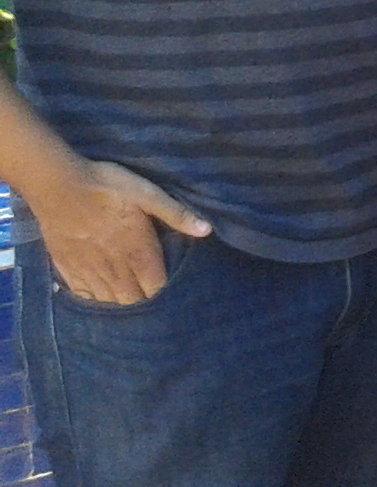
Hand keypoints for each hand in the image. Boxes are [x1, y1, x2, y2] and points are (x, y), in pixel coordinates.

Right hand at [29, 159, 211, 305]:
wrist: (58, 186)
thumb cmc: (108, 187)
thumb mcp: (148, 194)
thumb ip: (176, 214)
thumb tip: (207, 230)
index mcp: (137, 253)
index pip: (156, 288)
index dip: (165, 291)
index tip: (171, 285)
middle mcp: (114, 269)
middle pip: (133, 300)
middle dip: (145, 299)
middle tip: (151, 289)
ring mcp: (88, 271)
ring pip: (110, 301)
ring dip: (121, 300)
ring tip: (130, 292)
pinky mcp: (67, 268)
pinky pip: (84, 295)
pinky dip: (96, 297)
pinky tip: (102, 291)